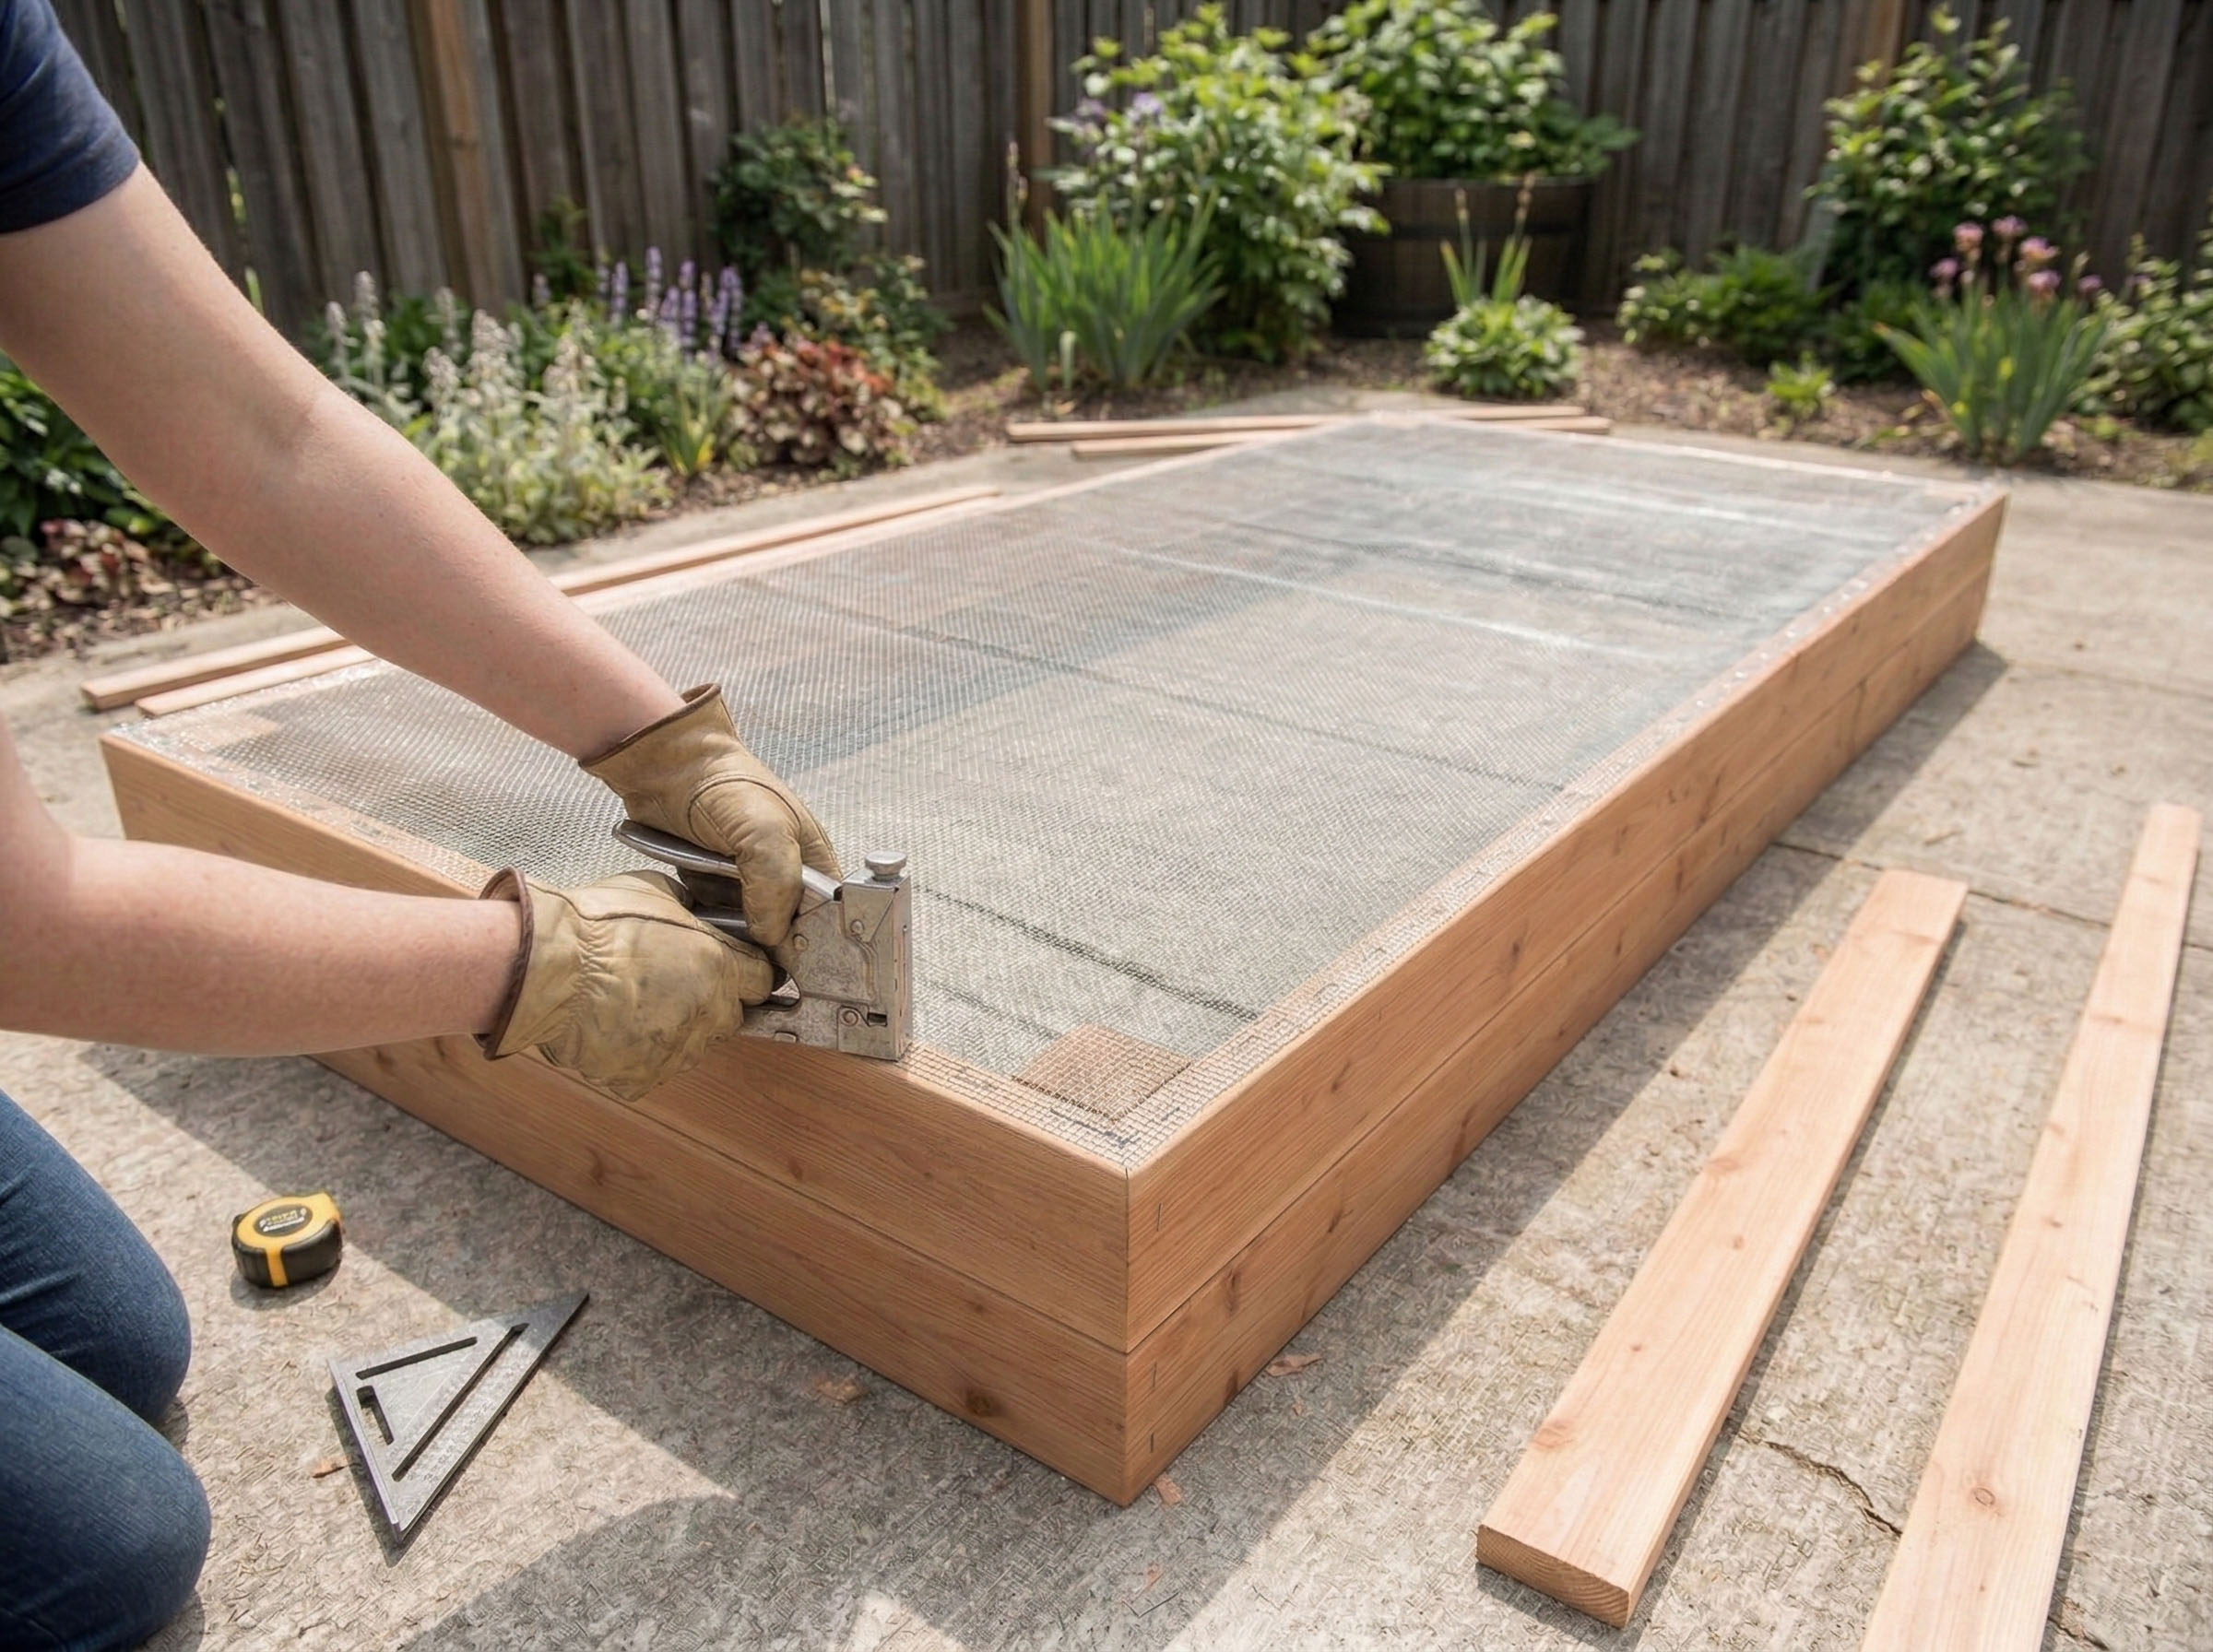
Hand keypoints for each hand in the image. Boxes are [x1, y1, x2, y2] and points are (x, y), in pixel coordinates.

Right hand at [477, 868, 773, 1100]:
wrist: (545, 968)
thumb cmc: (593, 926)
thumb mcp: (656, 892)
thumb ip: (691, 908)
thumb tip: (698, 909)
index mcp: (718, 965)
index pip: (762, 980)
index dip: (746, 973)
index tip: (734, 971)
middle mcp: (706, 1011)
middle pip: (731, 1017)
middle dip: (711, 1003)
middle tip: (674, 985)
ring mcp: (675, 1049)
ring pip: (693, 1047)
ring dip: (676, 1031)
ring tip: (635, 1004)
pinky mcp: (640, 1076)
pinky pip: (651, 1070)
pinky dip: (637, 1057)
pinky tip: (614, 1029)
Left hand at [582, 685, 839, 945]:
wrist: (666, 766)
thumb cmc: (725, 786)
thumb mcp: (766, 832)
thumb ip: (778, 885)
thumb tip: (773, 936)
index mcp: (812, 859)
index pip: (828, 915)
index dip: (819, 942)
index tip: (802, 967)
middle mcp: (783, 875)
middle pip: (790, 930)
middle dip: (774, 947)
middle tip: (757, 963)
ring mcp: (746, 883)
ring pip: (752, 932)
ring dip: (738, 941)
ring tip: (726, 946)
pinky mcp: (712, 888)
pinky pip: (718, 924)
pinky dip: (711, 931)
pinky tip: (703, 934)